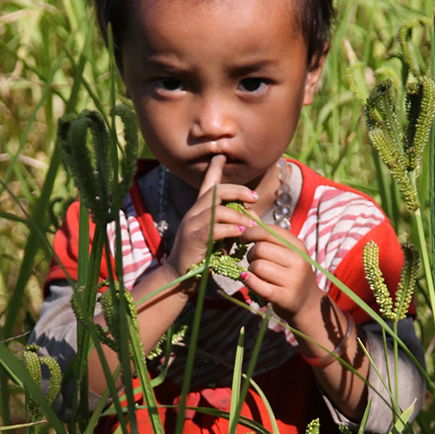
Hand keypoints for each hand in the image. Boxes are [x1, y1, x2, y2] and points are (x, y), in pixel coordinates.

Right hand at [165, 154, 257, 280]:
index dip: (214, 169)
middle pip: (216, 191)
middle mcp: (193, 213)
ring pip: (217, 210)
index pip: (207, 185)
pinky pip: (215, 228)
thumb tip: (251, 217)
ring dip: (239, 216)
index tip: (222, 156)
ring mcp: (191, 224)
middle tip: (254, 198)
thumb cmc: (201, 257)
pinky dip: (231, 230)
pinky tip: (242, 234)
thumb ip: (230, 225)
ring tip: (252, 225)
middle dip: (238, 191)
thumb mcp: (218, 237)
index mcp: (199, 211)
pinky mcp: (193, 239)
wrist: (180, 277)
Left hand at [241, 218, 320, 324]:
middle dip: (250, 253)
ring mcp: (293, 280)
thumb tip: (249, 213)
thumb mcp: (286, 252)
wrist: (307, 304)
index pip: (270, 231)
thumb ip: (268, 234)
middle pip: (261, 248)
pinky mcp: (284, 297)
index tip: (244, 238)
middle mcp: (298, 261)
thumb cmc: (292, 274)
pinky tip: (247, 278)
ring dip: (250, 268)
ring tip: (255, 272)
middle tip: (252, 259)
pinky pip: (258, 284)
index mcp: (298, 247)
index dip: (252, 232)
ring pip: (257, 266)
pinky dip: (248, 280)